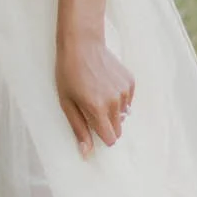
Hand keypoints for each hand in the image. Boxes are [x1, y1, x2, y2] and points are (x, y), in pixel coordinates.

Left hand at [55, 31, 134, 157]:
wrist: (82, 44)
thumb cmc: (69, 73)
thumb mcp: (67, 102)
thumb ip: (78, 128)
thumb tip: (86, 153)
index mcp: (98, 109)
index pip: (110, 139)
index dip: (101, 137)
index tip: (93, 128)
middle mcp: (115, 102)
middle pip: (118, 129)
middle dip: (106, 125)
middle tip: (92, 109)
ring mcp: (125, 91)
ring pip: (123, 115)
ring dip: (112, 111)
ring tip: (97, 93)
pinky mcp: (130, 81)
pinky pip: (127, 101)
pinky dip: (118, 98)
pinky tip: (105, 85)